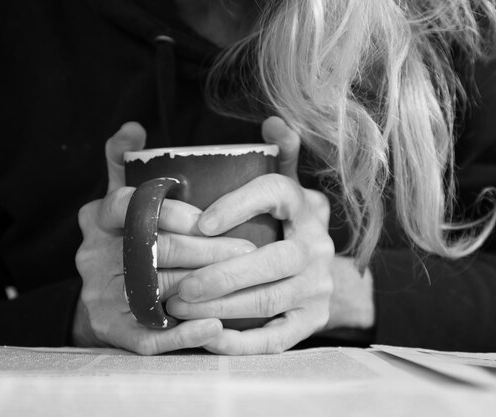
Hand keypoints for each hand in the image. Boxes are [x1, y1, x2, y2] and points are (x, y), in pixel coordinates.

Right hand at [74, 122, 252, 353]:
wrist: (106, 296)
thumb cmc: (127, 237)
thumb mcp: (122, 196)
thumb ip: (126, 162)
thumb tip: (132, 127)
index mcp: (97, 218)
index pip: (125, 204)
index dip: (168, 210)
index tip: (206, 217)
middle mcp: (93, 256)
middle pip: (150, 249)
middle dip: (203, 249)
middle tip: (247, 249)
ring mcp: (99, 295)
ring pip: (154, 290)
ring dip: (202, 287)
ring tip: (242, 282)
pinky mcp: (112, 331)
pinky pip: (148, 336)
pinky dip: (184, 333)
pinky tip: (215, 328)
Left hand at [166, 117, 335, 354]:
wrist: (318, 271)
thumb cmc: (282, 224)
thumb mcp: (284, 187)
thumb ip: (277, 154)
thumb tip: (275, 121)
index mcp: (305, 206)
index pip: (277, 193)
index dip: (239, 205)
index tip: (199, 222)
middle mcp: (317, 246)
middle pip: (272, 260)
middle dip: (221, 274)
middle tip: (177, 283)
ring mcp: (318, 287)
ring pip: (268, 301)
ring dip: (220, 306)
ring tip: (178, 306)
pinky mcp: (312, 321)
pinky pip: (275, 338)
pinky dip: (239, 342)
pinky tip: (205, 337)